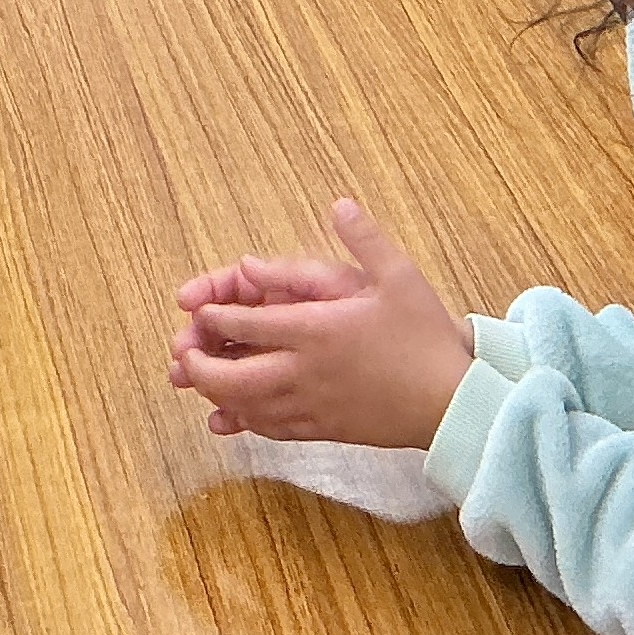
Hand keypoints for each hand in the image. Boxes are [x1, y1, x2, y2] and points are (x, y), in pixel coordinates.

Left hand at [168, 199, 475, 449]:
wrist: (452, 405)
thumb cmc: (425, 338)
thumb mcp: (399, 276)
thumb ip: (364, 239)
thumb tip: (338, 204)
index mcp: (316, 330)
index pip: (248, 325)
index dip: (214, 318)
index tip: (194, 311)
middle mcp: (305, 372)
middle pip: (235, 377)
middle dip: (201, 367)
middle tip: (181, 355)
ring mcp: (313, 407)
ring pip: (249, 408)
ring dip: (217, 396)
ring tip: (195, 385)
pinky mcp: (325, 431)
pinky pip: (274, 430)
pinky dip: (247, 423)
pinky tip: (234, 420)